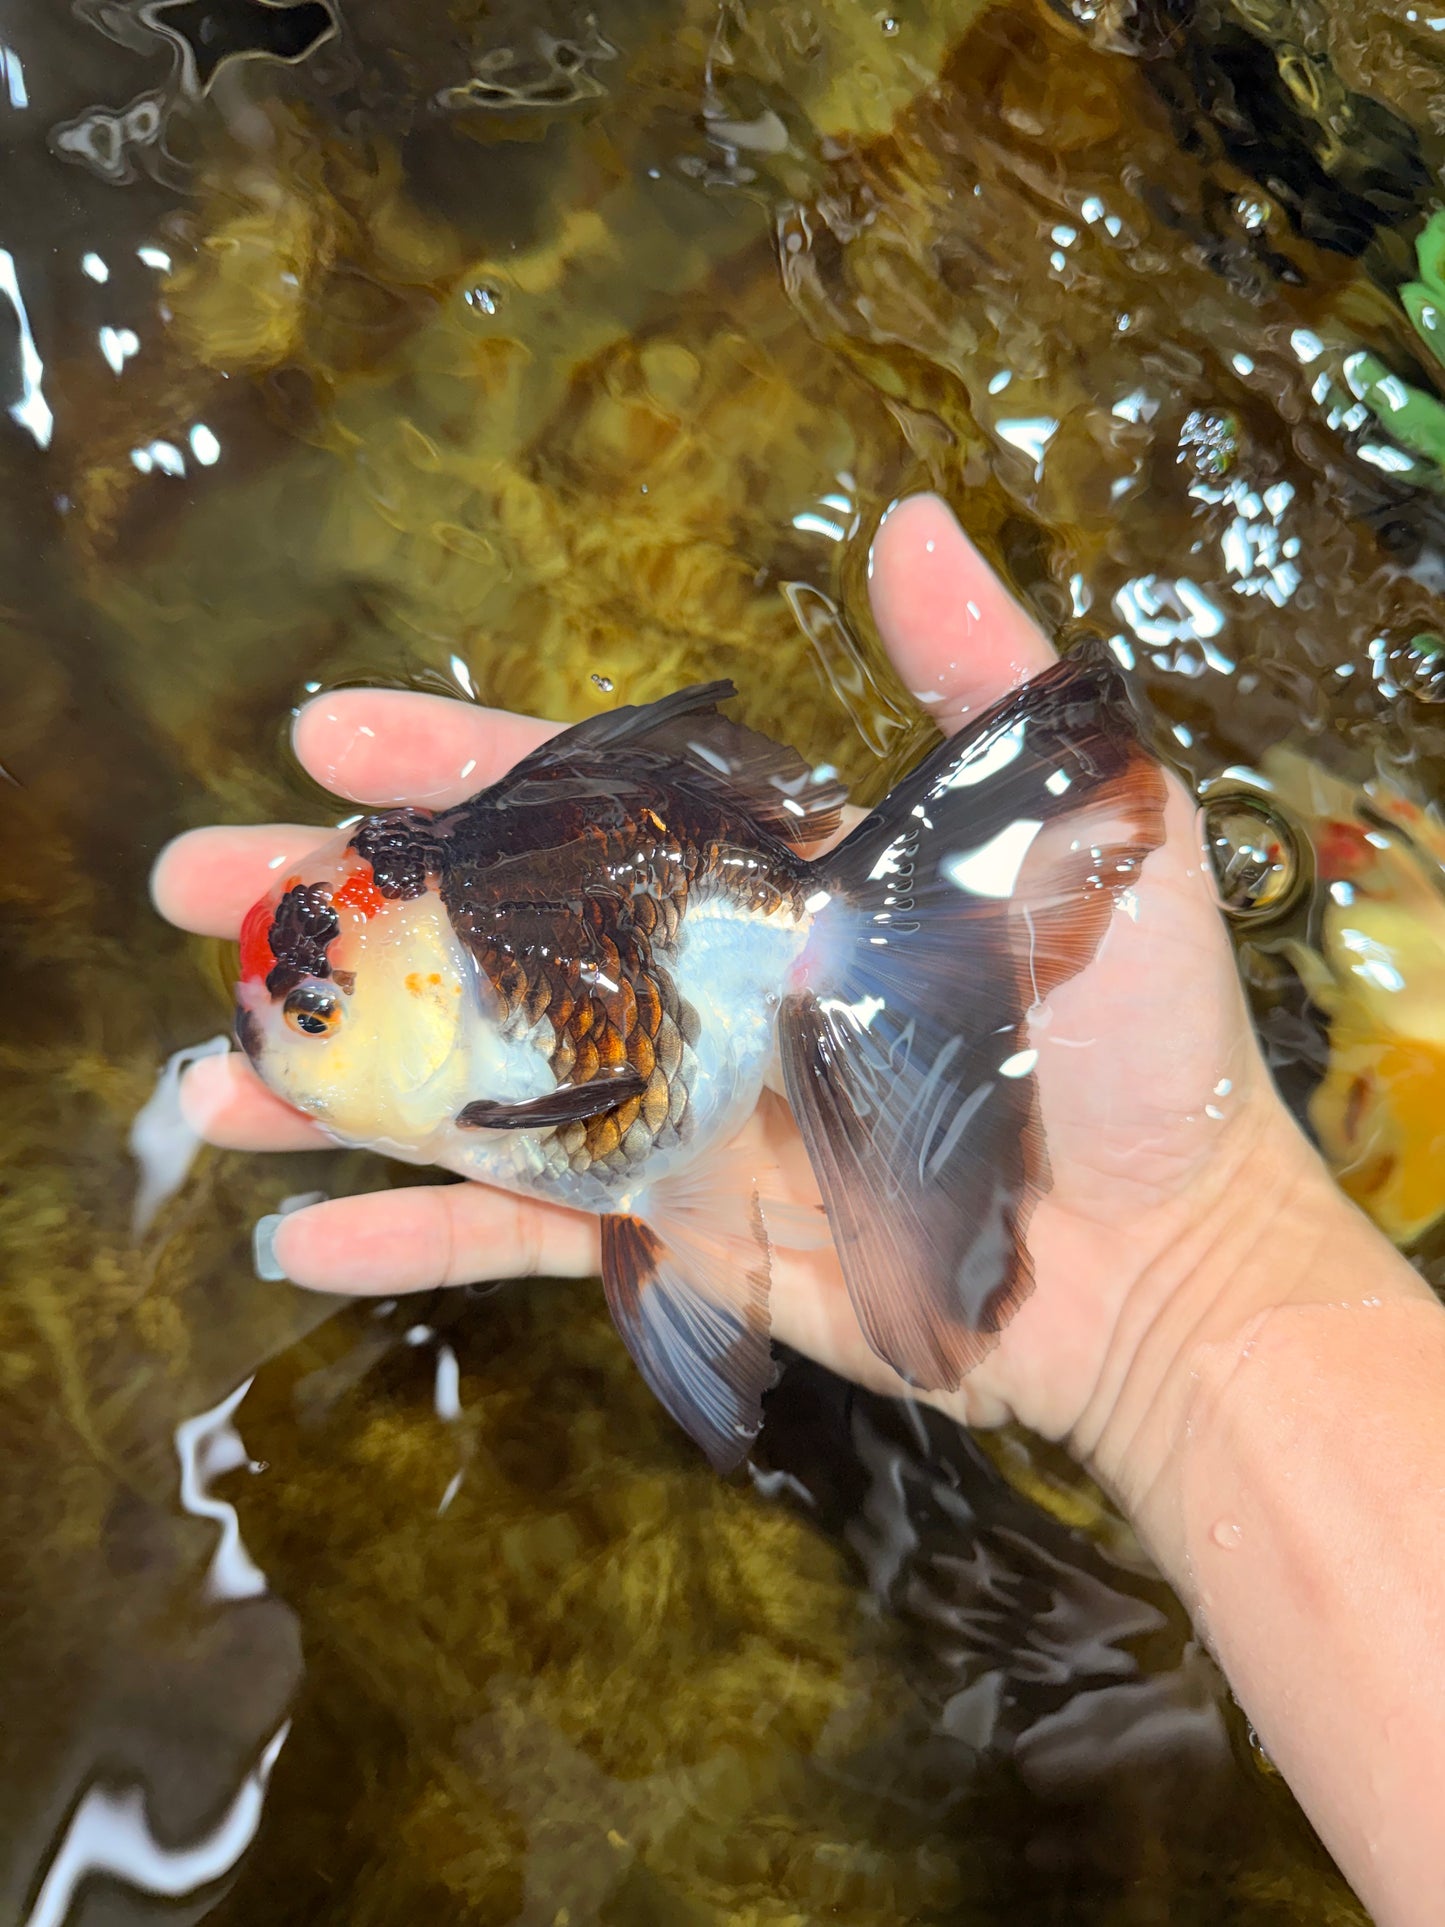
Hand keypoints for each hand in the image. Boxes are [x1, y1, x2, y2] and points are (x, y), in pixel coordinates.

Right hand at [151, 494, 1353, 1505]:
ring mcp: (675, 1116)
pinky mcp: (679, 1234)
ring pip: (468, 1090)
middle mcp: (696, 989)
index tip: (323, 737)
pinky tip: (298, 1241)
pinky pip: (522, 1239)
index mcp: (765, 881)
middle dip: (335, 912)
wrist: (1167, 1261)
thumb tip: (908, 517)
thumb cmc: (1139, 1044)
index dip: (450, 766)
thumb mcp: (1084, 830)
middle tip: (195, 890)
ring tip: (204, 1082)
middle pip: (481, 938)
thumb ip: (981, 685)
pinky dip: (414, 1243)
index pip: (578, 804)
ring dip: (334, 1085)